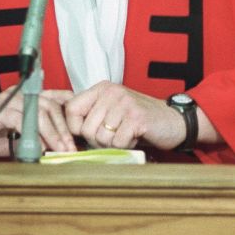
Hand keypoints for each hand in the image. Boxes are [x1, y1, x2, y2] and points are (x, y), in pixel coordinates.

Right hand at [0, 86, 74, 155]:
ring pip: (41, 112)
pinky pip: (23, 119)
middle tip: (71, 148)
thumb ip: (33, 140)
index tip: (80, 130)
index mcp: (28, 98)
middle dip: (64, 128)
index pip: (57, 98)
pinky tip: (39, 146)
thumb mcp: (14, 139)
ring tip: (61, 149)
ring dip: (53, 132)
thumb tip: (53, 150)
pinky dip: (33, 133)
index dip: (70, 111)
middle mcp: (22, 95)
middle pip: (53, 106)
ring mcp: (11, 100)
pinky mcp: (0, 109)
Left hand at [65, 81, 203, 150]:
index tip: (89, 133)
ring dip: (114, 143)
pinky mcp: (136, 118)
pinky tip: (136, 137)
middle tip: (116, 134)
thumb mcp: (112, 109)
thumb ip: (90, 114)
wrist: (174, 120)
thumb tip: (61, 131)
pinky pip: (118, 143)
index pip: (71, 109)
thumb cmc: (139, 119)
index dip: (76, 128)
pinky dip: (126, 146)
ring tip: (127, 134)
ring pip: (101, 138)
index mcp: (102, 88)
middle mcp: (112, 92)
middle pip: (86, 129)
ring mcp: (125, 104)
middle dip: (99, 140)